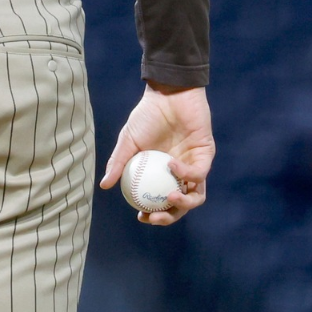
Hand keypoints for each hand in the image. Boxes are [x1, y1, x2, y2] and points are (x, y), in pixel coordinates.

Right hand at [100, 83, 214, 226]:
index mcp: (163, 175)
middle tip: (155, 216)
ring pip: (197, 196)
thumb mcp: (128, 140)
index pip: (162, 202)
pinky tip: (170, 164)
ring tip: (169, 198)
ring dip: (184, 203)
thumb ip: (118, 163)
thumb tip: (105, 185)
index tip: (141, 217)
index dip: (154, 215)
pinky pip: (199, 173)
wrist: (168, 93)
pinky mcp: (206, 154)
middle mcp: (180, 174)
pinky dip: (186, 174)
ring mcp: (194, 164)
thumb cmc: (148, 115)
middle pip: (180, 206)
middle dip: (170, 217)